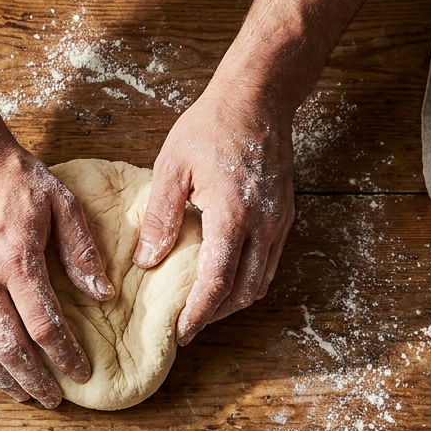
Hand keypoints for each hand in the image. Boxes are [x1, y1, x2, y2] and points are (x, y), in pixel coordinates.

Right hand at [0, 136, 114, 407]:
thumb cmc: (13, 176)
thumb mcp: (61, 202)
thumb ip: (81, 250)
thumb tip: (102, 295)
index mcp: (15, 258)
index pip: (44, 325)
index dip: (65, 356)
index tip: (81, 374)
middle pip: (7, 347)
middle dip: (32, 380)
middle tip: (51, 399)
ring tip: (19, 394)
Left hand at [134, 82, 295, 344]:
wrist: (258, 98)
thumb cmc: (211, 126)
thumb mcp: (172, 166)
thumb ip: (160, 217)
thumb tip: (146, 262)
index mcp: (233, 214)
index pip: (217, 281)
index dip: (198, 312)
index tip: (179, 332)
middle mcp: (263, 225)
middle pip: (244, 291)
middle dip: (215, 315)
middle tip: (185, 326)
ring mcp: (279, 222)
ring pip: (260, 281)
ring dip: (232, 301)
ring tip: (201, 309)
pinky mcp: (284, 216)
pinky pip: (268, 263)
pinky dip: (245, 280)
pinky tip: (221, 279)